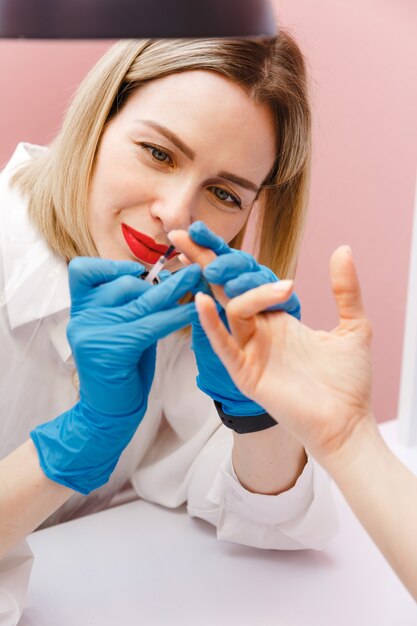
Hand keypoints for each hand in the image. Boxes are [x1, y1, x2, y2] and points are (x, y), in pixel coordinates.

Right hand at [31, 258, 200, 493]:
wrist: (109, 412)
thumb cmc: (121, 367)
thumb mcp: (121, 328)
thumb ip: (130, 305)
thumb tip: (162, 275)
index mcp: (79, 309)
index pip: (83, 270)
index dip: (111, 266)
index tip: (138, 271)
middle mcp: (81, 318)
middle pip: (122, 284)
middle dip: (158, 282)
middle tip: (189, 275)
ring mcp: (92, 333)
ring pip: (140, 302)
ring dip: (175, 290)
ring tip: (198, 279)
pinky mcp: (112, 349)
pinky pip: (151, 324)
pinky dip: (176, 316)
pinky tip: (195, 312)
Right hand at [194, 246, 372, 464]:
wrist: (348, 422)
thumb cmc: (349, 381)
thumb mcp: (353, 326)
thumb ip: (345, 289)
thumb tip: (343, 248)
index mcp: (279, 318)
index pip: (249, 280)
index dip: (232, 256)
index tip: (211, 231)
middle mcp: (260, 331)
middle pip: (225, 288)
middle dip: (205, 261)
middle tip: (185, 232)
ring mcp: (250, 351)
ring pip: (233, 310)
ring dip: (231, 287)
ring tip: (238, 271)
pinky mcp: (246, 372)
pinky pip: (223, 344)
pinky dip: (211, 323)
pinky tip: (201, 300)